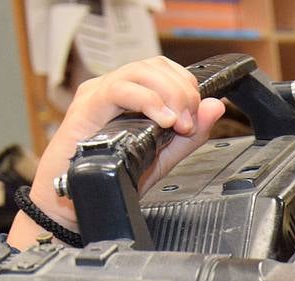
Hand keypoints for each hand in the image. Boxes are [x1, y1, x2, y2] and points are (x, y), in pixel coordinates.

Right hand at [8, 56, 224, 249]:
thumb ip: (191, 135)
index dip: (187, 86)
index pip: (165, 69)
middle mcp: (115, 88)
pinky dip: (148, 101)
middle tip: (189, 124)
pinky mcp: (86, 106)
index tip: (196, 118)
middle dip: (183, 92)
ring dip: (170, 95)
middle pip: (156, 65)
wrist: (79, 201)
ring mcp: (99, 94)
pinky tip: (163, 121)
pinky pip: (119, 90)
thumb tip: (215, 107)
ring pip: (140, 71)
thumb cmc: (114, 178)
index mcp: (133, 95)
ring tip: (178, 124)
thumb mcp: (164, 157)